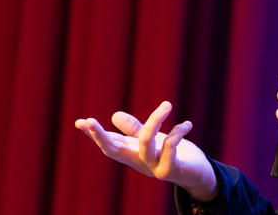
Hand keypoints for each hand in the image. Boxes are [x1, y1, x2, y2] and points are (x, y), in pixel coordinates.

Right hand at [74, 101, 217, 200]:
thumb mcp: (152, 139)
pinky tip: (187, 125)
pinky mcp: (170, 171)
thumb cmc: (173, 155)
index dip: (94, 134)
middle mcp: (139, 162)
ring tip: (167, 104)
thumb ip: (135, 129)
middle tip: (89, 120)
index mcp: (132, 154)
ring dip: (155, 120)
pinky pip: (170, 148)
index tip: (79, 122)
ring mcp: (153, 168)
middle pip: (113, 150)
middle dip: (100, 136)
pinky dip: (178, 133)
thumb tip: (113, 116)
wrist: (197, 173)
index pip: (109, 143)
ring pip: (145, 141)